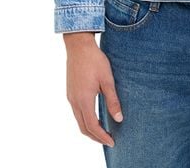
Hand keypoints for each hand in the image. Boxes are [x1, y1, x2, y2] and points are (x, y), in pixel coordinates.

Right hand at [63, 32, 122, 146]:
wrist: (79, 47)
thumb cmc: (95, 61)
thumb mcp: (107, 80)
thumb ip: (113, 100)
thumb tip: (119, 119)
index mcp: (84, 100)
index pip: (92, 126)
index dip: (102, 136)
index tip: (112, 142)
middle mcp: (74, 101)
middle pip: (83, 127)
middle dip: (95, 137)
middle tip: (108, 140)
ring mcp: (71, 97)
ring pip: (79, 120)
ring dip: (90, 129)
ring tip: (103, 131)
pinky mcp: (70, 92)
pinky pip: (77, 112)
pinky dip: (85, 119)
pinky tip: (95, 116)